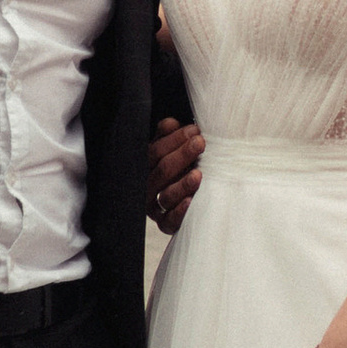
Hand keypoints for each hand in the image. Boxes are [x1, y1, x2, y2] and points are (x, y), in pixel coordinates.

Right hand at [149, 117, 204, 232]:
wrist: (185, 200)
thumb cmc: (179, 166)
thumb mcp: (170, 149)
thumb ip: (168, 135)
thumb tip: (172, 123)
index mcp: (146, 166)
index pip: (155, 151)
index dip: (174, 140)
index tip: (194, 131)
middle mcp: (147, 186)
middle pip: (162, 171)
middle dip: (182, 155)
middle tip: (200, 143)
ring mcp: (155, 207)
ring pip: (166, 196)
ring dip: (182, 184)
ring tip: (198, 174)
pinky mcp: (165, 224)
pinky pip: (170, 221)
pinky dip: (180, 212)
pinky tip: (192, 201)